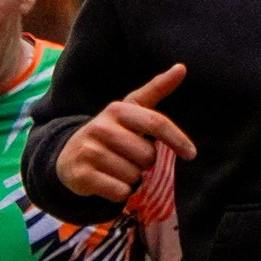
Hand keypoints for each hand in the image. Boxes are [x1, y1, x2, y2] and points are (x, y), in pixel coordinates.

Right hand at [57, 65, 195, 202]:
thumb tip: (182, 67)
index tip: (191, 154)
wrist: (70, 157)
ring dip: (132, 178)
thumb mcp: (130, 110)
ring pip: (134, 176)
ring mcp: (89, 151)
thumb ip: (156, 89)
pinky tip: (109, 182)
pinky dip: (120, 192)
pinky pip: (119, 191)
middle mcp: (101, 127)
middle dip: (146, 162)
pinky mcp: (82, 174)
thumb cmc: (111, 133)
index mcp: (117, 110)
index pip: (155, 123)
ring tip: (117, 169)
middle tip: (131, 158)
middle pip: (147, 155)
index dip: (177, 139)